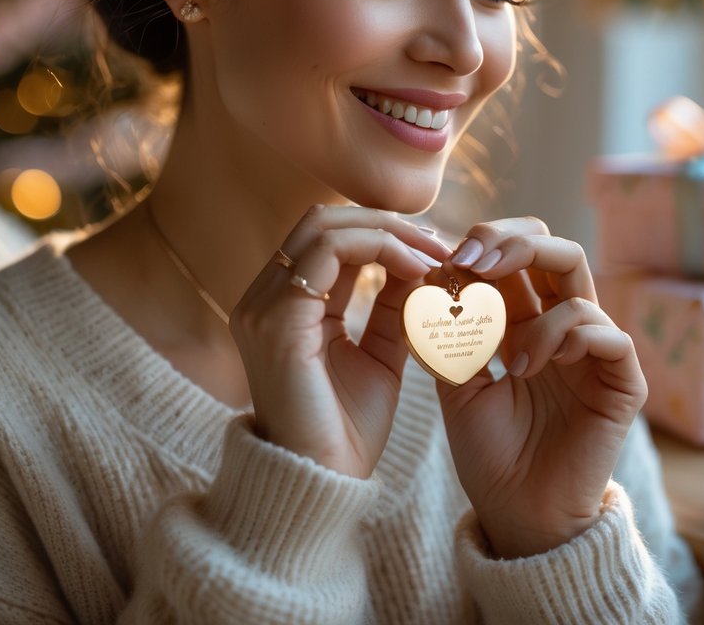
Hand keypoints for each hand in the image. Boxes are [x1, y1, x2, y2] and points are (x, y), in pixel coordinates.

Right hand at [230, 205, 449, 477]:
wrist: (321, 485)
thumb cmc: (346, 432)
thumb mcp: (379, 356)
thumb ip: (393, 308)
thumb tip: (421, 262)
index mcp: (282, 306)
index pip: (327, 238)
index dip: (383, 232)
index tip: (435, 248)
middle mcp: (263, 298)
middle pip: (323, 219)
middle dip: (388, 222)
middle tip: (440, 241)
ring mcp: (264, 306)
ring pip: (326, 226)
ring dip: (389, 232)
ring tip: (435, 253)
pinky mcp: (278, 319)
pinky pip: (330, 252)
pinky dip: (381, 250)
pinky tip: (418, 270)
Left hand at [437, 217, 646, 557]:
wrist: (517, 513)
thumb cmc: (490, 454)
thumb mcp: (455, 385)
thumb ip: (449, 334)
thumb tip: (433, 275)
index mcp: (525, 320)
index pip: (517, 254)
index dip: (486, 243)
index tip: (447, 260)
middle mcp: (562, 326)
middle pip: (554, 249)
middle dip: (511, 243)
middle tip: (474, 262)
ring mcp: (595, 350)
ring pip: (580, 281)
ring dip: (533, 311)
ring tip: (510, 361)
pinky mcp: (622, 382)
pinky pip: (609, 335)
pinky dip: (570, 337)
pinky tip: (536, 368)